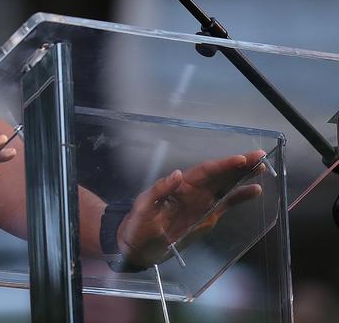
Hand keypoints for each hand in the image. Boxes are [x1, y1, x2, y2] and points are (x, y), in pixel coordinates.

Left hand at [116, 149, 265, 267]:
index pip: (205, 171)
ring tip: (262, 168)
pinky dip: (241, 196)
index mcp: (179, 185)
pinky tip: (254, 190)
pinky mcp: (207, 216)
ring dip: (243, 176)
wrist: (139, 245)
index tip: (240, 159)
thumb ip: (160, 189)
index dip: (223, 165)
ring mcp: (202, 202)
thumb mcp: (144, 205)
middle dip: (240, 164)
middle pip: (220, 174)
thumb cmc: (139, 223)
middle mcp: (194, 190)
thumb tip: (178, 174)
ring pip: (226, 185)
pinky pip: (226, 203)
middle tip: (261, 156)